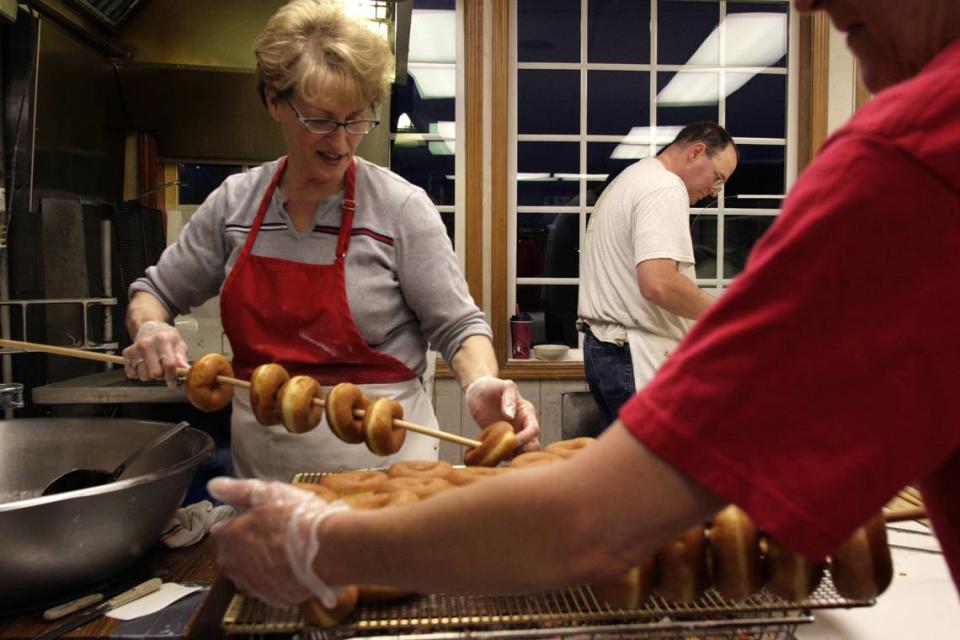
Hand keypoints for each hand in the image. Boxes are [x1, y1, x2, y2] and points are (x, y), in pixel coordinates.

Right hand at [122, 320, 188, 387]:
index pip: (168, 364)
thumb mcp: (179, 343)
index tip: (173, 382)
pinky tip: (144, 366)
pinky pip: (131, 373)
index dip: (172, 376)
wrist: (150, 327)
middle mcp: (147, 344)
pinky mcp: (127, 353)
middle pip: (155, 373)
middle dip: (161, 376)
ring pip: (143, 375)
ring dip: (150, 375)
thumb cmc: (166, 336)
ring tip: (155, 367)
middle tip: (164, 371)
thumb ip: (182, 357)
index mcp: (163, 341)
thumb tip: (186, 370)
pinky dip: (138, 374)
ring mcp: (136, 349)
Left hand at [207, 477, 348, 607]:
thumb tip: (214, 486)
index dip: (235, 525)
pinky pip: (267, 588)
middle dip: (240, 548)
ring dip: (255, 566)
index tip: (248, 521)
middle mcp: (237, 564)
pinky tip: (289, 568)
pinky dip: (273, 579)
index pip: (220, 532)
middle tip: (264, 537)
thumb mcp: (268, 493)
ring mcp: (255, 584)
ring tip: (277, 553)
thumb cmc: (299, 518)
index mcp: (232, 537)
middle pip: (229, 557)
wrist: (328, 549)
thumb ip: (238, 491)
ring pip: (246, 575)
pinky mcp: (273, 598)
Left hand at [465, 376, 540, 451]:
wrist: (478, 392)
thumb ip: (509, 398)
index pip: (533, 429)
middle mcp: (522, 425)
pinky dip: (501, 456)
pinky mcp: (501, 440)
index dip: (526, 437)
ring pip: (520, 451)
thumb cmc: (492, 386)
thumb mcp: (503, 386)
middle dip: (524, 451)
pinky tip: (491, 454)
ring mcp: (512, 434)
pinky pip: (506, 452)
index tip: (513, 439)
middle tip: (509, 453)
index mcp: (526, 413)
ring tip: (498, 454)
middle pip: (532, 444)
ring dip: (512, 456)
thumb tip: (510, 415)